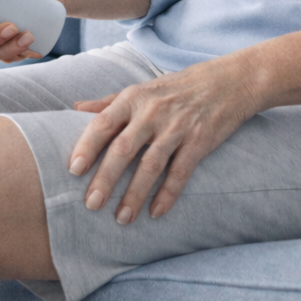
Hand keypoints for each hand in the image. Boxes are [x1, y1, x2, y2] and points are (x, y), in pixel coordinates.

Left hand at [67, 57, 260, 224]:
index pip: (104, 123)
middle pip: (123, 148)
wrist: (227, 82)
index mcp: (134, 98)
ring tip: (121, 218)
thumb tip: (74, 108)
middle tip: (91, 204)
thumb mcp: (141, 89)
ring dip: (135, 194)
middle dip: (106, 178)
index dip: (87, 146)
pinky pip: (181, 172)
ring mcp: (177, 128)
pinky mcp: (199, 142)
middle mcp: (153, 112)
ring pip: (151, 165)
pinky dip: (168, 194)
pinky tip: (156, 212)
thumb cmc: (176, 88)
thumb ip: (108, 102)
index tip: (73, 170)